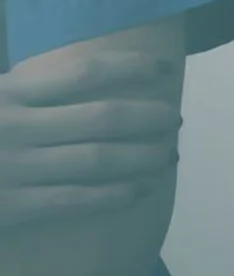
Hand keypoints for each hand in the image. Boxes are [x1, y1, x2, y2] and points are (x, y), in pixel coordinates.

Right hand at [0, 48, 180, 228]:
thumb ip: (28, 88)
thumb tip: (83, 74)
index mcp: (9, 92)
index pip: (84, 73)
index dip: (130, 69)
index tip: (162, 70)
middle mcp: (15, 125)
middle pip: (104, 117)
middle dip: (149, 118)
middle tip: (175, 120)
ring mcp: (14, 167)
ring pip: (98, 159)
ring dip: (143, 157)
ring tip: (168, 154)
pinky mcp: (11, 206)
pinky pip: (75, 200)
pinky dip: (114, 194)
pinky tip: (139, 191)